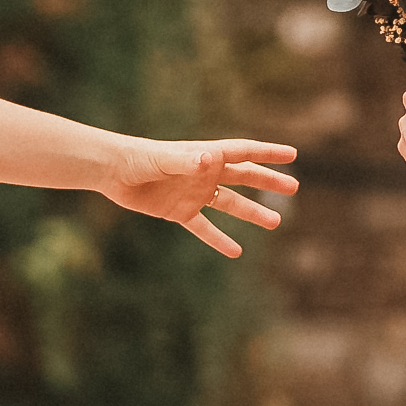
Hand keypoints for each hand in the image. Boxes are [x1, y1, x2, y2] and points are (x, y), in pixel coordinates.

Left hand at [101, 138, 299, 257]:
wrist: (112, 172)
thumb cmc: (137, 158)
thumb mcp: (162, 160)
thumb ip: (186, 161)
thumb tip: (209, 160)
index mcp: (205, 155)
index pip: (243, 153)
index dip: (268, 153)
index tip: (292, 155)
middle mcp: (204, 173)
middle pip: (244, 177)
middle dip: (268, 181)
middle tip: (294, 188)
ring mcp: (194, 193)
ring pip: (230, 204)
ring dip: (252, 213)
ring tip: (275, 222)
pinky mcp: (179, 211)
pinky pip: (204, 228)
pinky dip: (219, 239)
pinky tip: (236, 252)